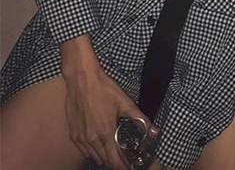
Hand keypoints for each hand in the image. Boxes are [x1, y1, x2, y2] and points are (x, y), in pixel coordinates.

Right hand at [60, 35, 152, 168]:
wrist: (82, 80)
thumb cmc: (103, 89)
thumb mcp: (125, 102)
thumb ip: (140, 119)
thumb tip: (153, 130)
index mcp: (105, 133)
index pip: (114, 161)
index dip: (122, 167)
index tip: (129, 167)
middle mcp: (91, 139)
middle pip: (104, 160)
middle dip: (114, 161)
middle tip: (123, 156)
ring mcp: (80, 138)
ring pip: (93, 156)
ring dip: (103, 156)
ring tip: (113, 149)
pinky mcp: (73, 134)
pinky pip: (84, 150)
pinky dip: (92, 151)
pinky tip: (99, 143)